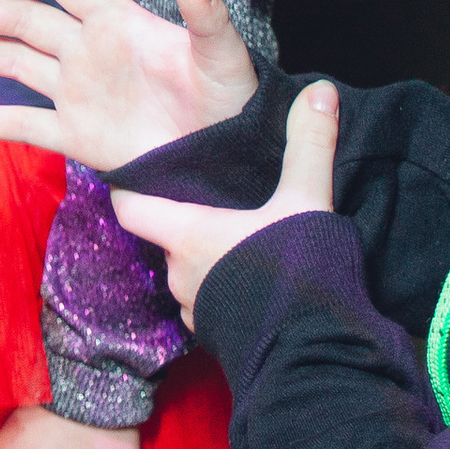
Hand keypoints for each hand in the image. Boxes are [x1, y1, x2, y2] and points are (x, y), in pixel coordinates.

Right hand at [0, 0, 256, 167]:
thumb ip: (206, 17)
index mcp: (118, 22)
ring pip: (16, 65)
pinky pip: (25, 125)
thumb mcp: (222, 55)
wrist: (227, 159)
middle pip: (27, 22)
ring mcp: (77, 93)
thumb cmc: (229, 100)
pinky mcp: (76, 135)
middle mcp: (88, 51)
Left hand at [109, 80, 340, 331]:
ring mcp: (197, 311)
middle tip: (217, 203)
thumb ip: (309, 144)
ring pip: (191, 274)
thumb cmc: (300, 272)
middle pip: (167, 238)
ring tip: (244, 241)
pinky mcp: (221, 340)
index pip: (129, 206)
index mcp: (187, 234)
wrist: (319, 357)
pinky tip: (258, 280)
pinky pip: (213, 305)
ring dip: (210, 260)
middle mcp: (180, 274)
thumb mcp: (308, 199)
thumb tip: (320, 90)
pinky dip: (226, 290)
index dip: (131, 187)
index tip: (144, 171)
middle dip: (187, 222)